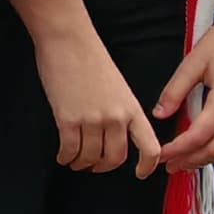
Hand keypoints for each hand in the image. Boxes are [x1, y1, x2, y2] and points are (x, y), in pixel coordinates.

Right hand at [30, 21, 162, 175]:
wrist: (68, 40)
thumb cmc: (89, 57)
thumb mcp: (117, 86)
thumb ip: (121, 110)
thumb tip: (115, 132)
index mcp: (132, 108)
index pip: (150, 146)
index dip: (147, 166)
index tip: (141, 173)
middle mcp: (116, 117)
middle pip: (115, 158)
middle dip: (103, 167)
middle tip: (94, 166)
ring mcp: (92, 119)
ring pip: (90, 157)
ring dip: (81, 163)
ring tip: (75, 161)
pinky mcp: (68, 119)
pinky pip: (70, 150)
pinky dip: (66, 157)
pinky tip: (63, 156)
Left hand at [153, 11, 213, 170]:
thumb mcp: (192, 63)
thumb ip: (175, 91)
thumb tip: (159, 113)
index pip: (198, 136)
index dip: (179, 149)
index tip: (162, 155)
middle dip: (193, 160)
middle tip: (172, 167)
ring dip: (210, 158)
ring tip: (188, 162)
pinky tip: (213, 150)